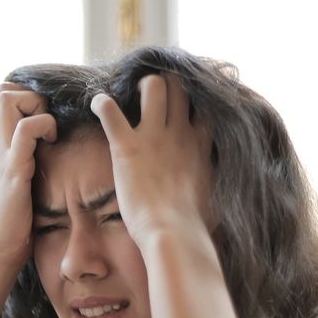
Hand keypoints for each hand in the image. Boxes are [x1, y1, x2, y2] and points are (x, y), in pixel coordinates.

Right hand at [0, 83, 57, 275]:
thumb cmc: (14, 225)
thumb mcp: (21, 185)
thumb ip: (28, 165)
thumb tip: (50, 158)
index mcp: (1, 148)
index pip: (4, 96)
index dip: (27, 97)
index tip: (46, 120)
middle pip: (3, 90)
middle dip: (31, 96)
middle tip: (48, 124)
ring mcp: (4, 156)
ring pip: (8, 100)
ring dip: (36, 108)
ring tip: (49, 134)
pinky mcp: (14, 171)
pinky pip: (24, 132)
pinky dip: (42, 127)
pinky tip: (51, 145)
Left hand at [90, 74, 212, 248]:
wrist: (173, 233)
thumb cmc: (194, 225)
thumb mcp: (216, 196)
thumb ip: (214, 180)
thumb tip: (219, 188)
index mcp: (200, 144)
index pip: (204, 105)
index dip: (194, 99)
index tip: (184, 105)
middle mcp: (179, 133)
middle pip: (179, 86)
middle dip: (166, 84)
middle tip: (153, 96)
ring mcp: (153, 136)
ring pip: (153, 85)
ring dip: (140, 86)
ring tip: (130, 95)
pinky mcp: (127, 146)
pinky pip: (109, 110)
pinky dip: (101, 103)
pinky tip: (97, 104)